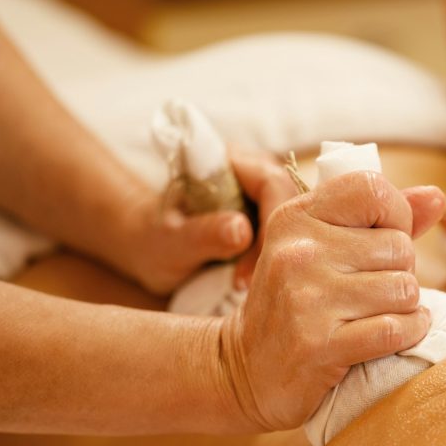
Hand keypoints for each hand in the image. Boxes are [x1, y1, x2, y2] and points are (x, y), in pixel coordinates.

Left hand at [122, 151, 296, 294]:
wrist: (149, 248)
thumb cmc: (153, 240)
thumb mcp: (171, 242)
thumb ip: (204, 234)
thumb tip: (243, 230)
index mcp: (228, 160)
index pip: (271, 183)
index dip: (270, 223)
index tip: (249, 269)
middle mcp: (254, 170)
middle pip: (291, 200)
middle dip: (277, 244)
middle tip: (249, 283)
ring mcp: (265, 194)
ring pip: (295, 220)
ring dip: (278, 254)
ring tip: (248, 284)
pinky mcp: (270, 216)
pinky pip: (289, 234)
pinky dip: (277, 259)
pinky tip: (256, 281)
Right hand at [218, 172, 444, 431]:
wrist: (247, 369)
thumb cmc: (296, 302)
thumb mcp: (323, 248)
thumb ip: (380, 220)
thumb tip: (437, 196)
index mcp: (297, 217)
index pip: (372, 189)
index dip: (396, 214)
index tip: (386, 240)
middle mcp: (299, 252)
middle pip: (399, 247)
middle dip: (400, 272)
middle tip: (375, 291)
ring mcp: (307, 298)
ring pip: (403, 290)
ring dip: (405, 307)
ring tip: (380, 313)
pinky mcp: (318, 344)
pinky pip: (396, 330)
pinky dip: (409, 334)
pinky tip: (396, 335)